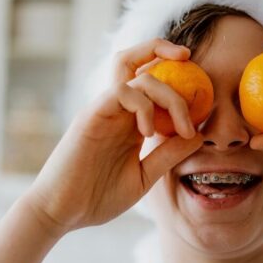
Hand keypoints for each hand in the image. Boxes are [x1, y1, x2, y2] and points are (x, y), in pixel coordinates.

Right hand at [26, 39, 203, 232]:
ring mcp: (102, 110)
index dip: (172, 70)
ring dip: (167, 93)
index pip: (147, 79)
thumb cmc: (97, 198)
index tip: (200, 84)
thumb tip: (198, 135)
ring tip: (180, 127)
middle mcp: (115, 109)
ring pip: (134, 73)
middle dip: (162, 49)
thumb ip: (168, 155)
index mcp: (128, 120)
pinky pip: (120, 92)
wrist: (62, 214)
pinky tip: (148, 134)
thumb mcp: (143, 176)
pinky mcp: (91, 116)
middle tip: (189, 58)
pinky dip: (143, 106)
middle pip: (134, 59)